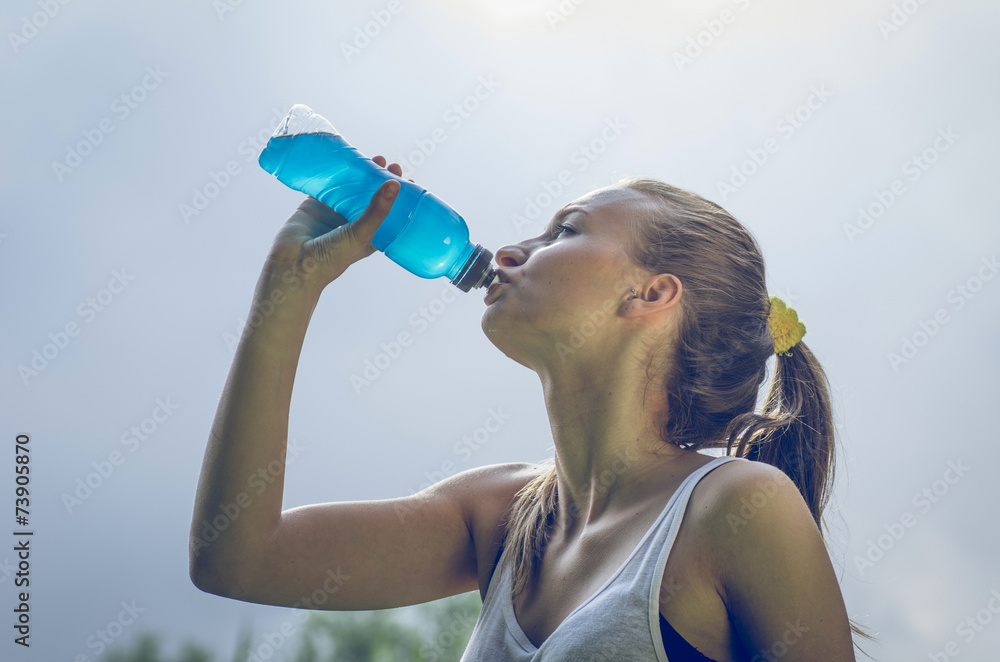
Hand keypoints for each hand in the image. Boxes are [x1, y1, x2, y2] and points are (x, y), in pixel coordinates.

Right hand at [265, 156, 409, 293]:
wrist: (293, 265)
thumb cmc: (330, 259)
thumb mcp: (360, 234)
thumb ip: (377, 210)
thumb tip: (395, 184)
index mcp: (368, 236)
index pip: (389, 214)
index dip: (399, 199)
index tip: (408, 182)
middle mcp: (352, 224)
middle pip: (371, 198)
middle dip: (382, 182)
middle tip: (392, 166)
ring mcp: (333, 213)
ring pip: (350, 189)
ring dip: (362, 174)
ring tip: (376, 159)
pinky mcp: (314, 204)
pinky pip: (327, 185)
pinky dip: (335, 173)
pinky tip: (346, 159)